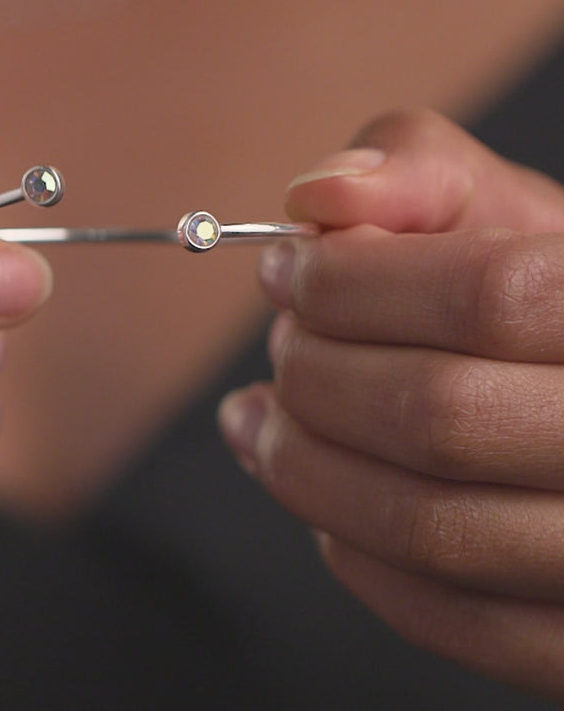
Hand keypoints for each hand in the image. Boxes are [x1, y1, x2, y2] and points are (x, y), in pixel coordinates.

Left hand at [219, 108, 563, 700]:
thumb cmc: (541, 296)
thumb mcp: (501, 208)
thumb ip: (417, 172)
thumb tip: (318, 194)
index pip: (485, 294)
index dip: (350, 281)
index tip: (280, 270)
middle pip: (439, 415)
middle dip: (315, 372)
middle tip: (281, 346)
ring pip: (429, 527)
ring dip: (303, 464)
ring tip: (255, 418)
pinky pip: (446, 618)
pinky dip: (352, 552)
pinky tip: (322, 494)